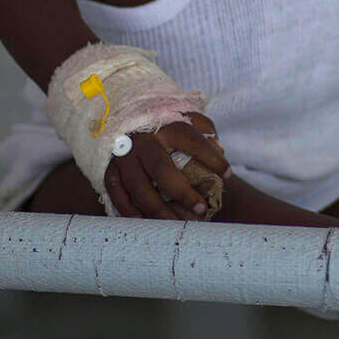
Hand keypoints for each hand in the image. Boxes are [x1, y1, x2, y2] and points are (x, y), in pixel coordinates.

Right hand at [102, 113, 230, 220]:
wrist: (122, 114)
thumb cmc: (163, 121)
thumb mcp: (185, 115)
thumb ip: (204, 130)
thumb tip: (219, 151)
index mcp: (164, 124)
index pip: (191, 141)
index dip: (211, 158)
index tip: (228, 174)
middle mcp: (142, 140)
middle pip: (161, 170)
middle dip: (183, 193)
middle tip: (201, 209)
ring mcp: (123, 157)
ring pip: (139, 188)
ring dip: (159, 210)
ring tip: (178, 224)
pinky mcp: (110, 170)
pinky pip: (118, 195)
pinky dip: (132, 212)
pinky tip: (148, 224)